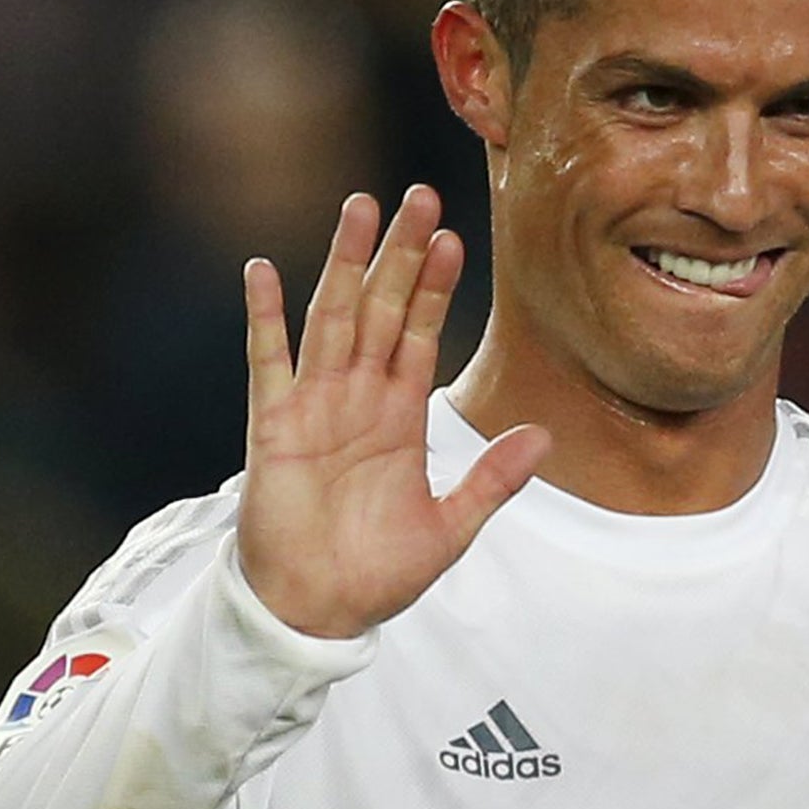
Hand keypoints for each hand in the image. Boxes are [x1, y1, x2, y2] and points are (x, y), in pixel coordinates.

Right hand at [237, 186, 550, 636]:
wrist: (317, 612)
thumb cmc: (378, 574)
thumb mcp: (451, 527)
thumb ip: (493, 480)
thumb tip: (545, 437)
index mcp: (401, 415)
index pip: (421, 333)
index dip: (435, 287)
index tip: (453, 238)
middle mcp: (359, 398)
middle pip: (382, 308)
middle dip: (399, 253)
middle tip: (417, 196)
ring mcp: (314, 406)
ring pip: (333, 317)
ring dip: (345, 263)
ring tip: (359, 207)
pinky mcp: (273, 427)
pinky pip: (267, 361)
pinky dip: (264, 316)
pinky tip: (262, 270)